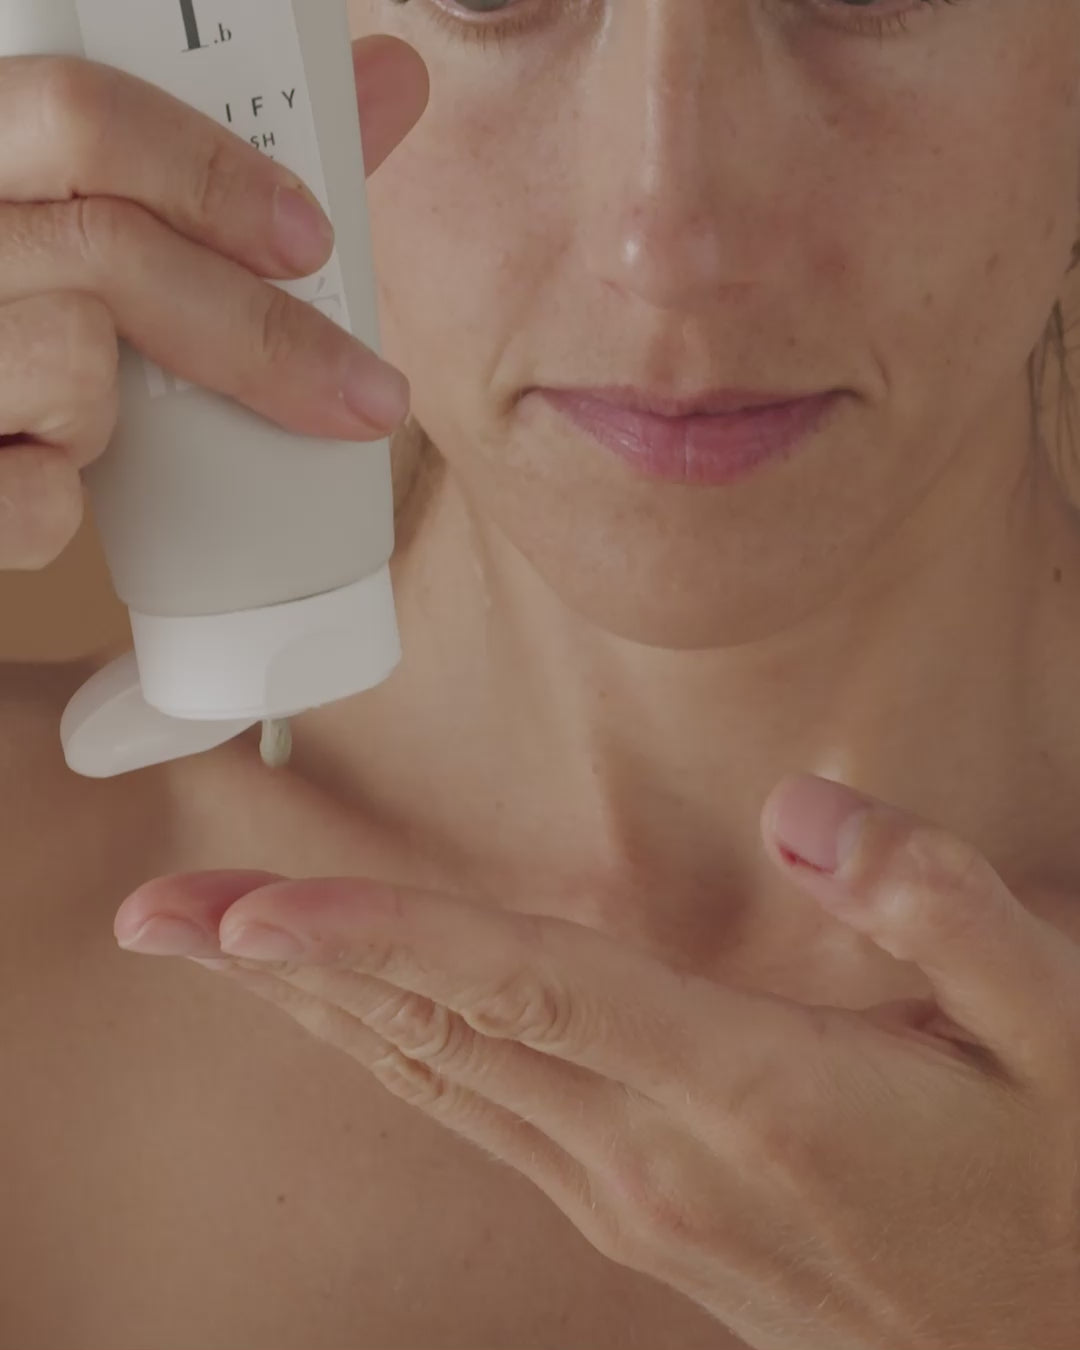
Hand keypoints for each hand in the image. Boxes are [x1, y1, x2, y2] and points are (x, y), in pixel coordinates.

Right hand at [0, 36, 423, 569]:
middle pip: (107, 251)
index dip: (205, 172)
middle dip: (263, 338)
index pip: (74, 111)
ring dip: (106, 413)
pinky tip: (32, 475)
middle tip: (365, 397)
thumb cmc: (22, 307)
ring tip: (75, 414)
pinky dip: (56, 509)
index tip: (311, 238)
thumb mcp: (91, 210)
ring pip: (71, 364)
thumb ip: (226, 161)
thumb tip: (392, 80)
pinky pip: (33, 500)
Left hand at [113, 773, 1079, 1349]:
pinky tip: (356, 1022)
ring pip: (437, 1082)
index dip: (377, 938)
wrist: (1062, 1349)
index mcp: (748, 1091)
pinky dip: (396, 1055)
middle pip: (434, 1036)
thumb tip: (812, 807)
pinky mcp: (640, 1217)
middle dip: (285, 967)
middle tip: (161, 917)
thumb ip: (936, 903)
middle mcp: (659, 1152)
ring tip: (220, 952)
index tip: (251, 909)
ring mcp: (635, 1199)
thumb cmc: (1058, 1189)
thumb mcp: (1058, 1025)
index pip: (522, 988)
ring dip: (319, 1009)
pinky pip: (481, 1118)